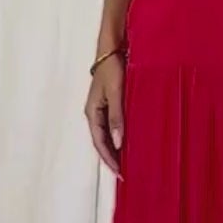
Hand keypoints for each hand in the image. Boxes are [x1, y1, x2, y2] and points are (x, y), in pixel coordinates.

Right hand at [85, 52, 124, 177]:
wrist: (112, 49)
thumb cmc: (112, 68)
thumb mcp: (116, 93)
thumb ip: (116, 117)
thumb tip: (118, 143)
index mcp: (92, 112)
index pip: (99, 143)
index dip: (109, 159)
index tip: (119, 173)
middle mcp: (95, 113)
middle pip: (102, 142)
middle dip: (112, 158)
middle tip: (125, 173)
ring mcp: (102, 109)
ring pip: (108, 135)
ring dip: (116, 149)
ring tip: (128, 162)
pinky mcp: (110, 104)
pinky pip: (114, 125)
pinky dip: (120, 136)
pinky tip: (129, 142)